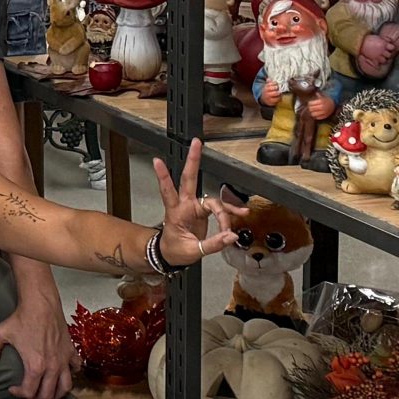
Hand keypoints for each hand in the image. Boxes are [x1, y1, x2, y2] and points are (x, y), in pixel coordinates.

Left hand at [0, 282, 75, 398]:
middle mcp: (52, 366)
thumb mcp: (1, 333)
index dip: (19, 394)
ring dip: (56, 393)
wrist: (41, 304)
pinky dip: (71, 374)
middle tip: (29, 397)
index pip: (29, 391)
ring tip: (48, 392)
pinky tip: (63, 373)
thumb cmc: (23, 317)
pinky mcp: (70, 351)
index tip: (13, 389)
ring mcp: (63, 359)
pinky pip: (75, 368)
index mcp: (35, 366)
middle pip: (48, 394)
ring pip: (65, 387)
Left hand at [152, 141, 240, 267]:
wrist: (172, 255)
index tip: (157, 161)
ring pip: (213, 200)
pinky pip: (220, 208)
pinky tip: (241, 213)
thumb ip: (213, 244)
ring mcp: (194, 207)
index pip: (168, 191)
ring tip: (237, 218)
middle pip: (188, 179)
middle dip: (193, 161)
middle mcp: (185, 205)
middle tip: (196, 143)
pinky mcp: (203, 212)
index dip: (163, 176)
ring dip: (226, 209)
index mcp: (175, 213)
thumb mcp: (192, 251)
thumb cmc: (175, 251)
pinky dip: (230, 212)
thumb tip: (231, 236)